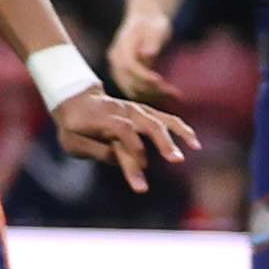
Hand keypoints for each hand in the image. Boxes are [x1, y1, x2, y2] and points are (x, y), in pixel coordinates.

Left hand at [54, 90, 197, 195]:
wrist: (75, 101)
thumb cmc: (74, 127)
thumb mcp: (73, 142)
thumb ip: (96, 150)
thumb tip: (119, 158)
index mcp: (103, 118)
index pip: (123, 130)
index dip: (133, 147)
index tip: (142, 166)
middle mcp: (122, 112)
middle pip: (147, 124)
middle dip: (162, 142)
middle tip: (176, 159)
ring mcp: (135, 110)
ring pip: (159, 120)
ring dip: (175, 136)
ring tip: (191, 150)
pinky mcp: (145, 113)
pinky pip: (166, 119)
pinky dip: (181, 129)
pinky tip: (194, 143)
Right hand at [105, 8, 175, 102]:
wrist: (144, 22)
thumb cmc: (152, 24)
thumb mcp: (156, 28)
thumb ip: (152, 41)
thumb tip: (146, 54)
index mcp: (121, 46)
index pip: (128, 65)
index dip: (142, 75)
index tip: (159, 81)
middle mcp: (116, 60)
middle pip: (128, 81)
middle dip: (150, 89)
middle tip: (173, 92)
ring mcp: (119, 70)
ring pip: (132, 89)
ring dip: (152, 95)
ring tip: (174, 95)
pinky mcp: (126, 77)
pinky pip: (136, 91)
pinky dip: (150, 96)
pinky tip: (167, 97)